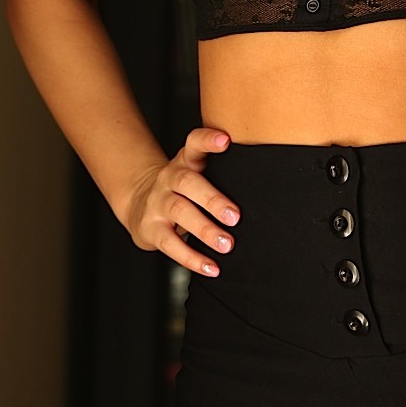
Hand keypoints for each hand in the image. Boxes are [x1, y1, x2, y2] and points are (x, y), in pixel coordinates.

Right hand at [123, 127, 239, 275]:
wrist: (140, 203)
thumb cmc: (182, 190)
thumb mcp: (196, 172)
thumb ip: (221, 172)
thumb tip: (266, 190)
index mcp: (185, 161)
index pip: (194, 143)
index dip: (208, 139)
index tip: (225, 140)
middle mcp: (169, 178)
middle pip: (188, 183)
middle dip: (213, 200)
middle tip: (235, 217)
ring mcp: (158, 202)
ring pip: (180, 212)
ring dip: (205, 230)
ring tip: (227, 245)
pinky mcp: (150, 228)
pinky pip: (170, 243)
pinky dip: (192, 258)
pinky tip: (211, 267)